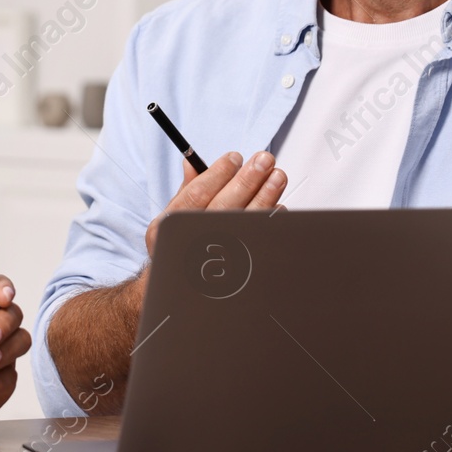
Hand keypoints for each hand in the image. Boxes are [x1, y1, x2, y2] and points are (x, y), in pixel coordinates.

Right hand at [144, 151, 287, 257]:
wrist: (181, 293)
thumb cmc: (180, 249)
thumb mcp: (174, 220)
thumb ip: (186, 191)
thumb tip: (191, 163)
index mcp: (173, 225)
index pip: (197, 193)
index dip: (218, 173)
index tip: (236, 158)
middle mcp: (191, 242)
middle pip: (223, 206)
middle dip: (247, 180)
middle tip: (264, 161)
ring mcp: (215, 258)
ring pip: (244, 223)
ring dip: (265, 196)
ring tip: (277, 177)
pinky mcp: (237, 269)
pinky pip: (258, 242)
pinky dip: (270, 222)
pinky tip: (278, 206)